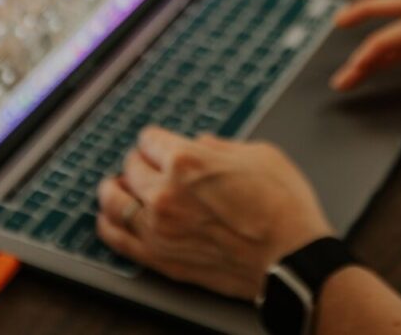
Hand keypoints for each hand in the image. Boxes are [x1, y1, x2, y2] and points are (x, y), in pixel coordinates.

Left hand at [96, 127, 334, 299]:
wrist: (293, 258)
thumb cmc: (283, 206)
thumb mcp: (258, 154)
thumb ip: (219, 147)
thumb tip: (201, 146)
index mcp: (187, 160)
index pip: (150, 140)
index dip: (156, 141)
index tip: (158, 145)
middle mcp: (165, 192)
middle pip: (130, 168)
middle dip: (139, 163)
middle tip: (145, 166)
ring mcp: (159, 229)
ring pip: (114, 202)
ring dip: (112, 191)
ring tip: (113, 188)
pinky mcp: (161, 259)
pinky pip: (117, 239)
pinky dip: (107, 225)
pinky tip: (107, 218)